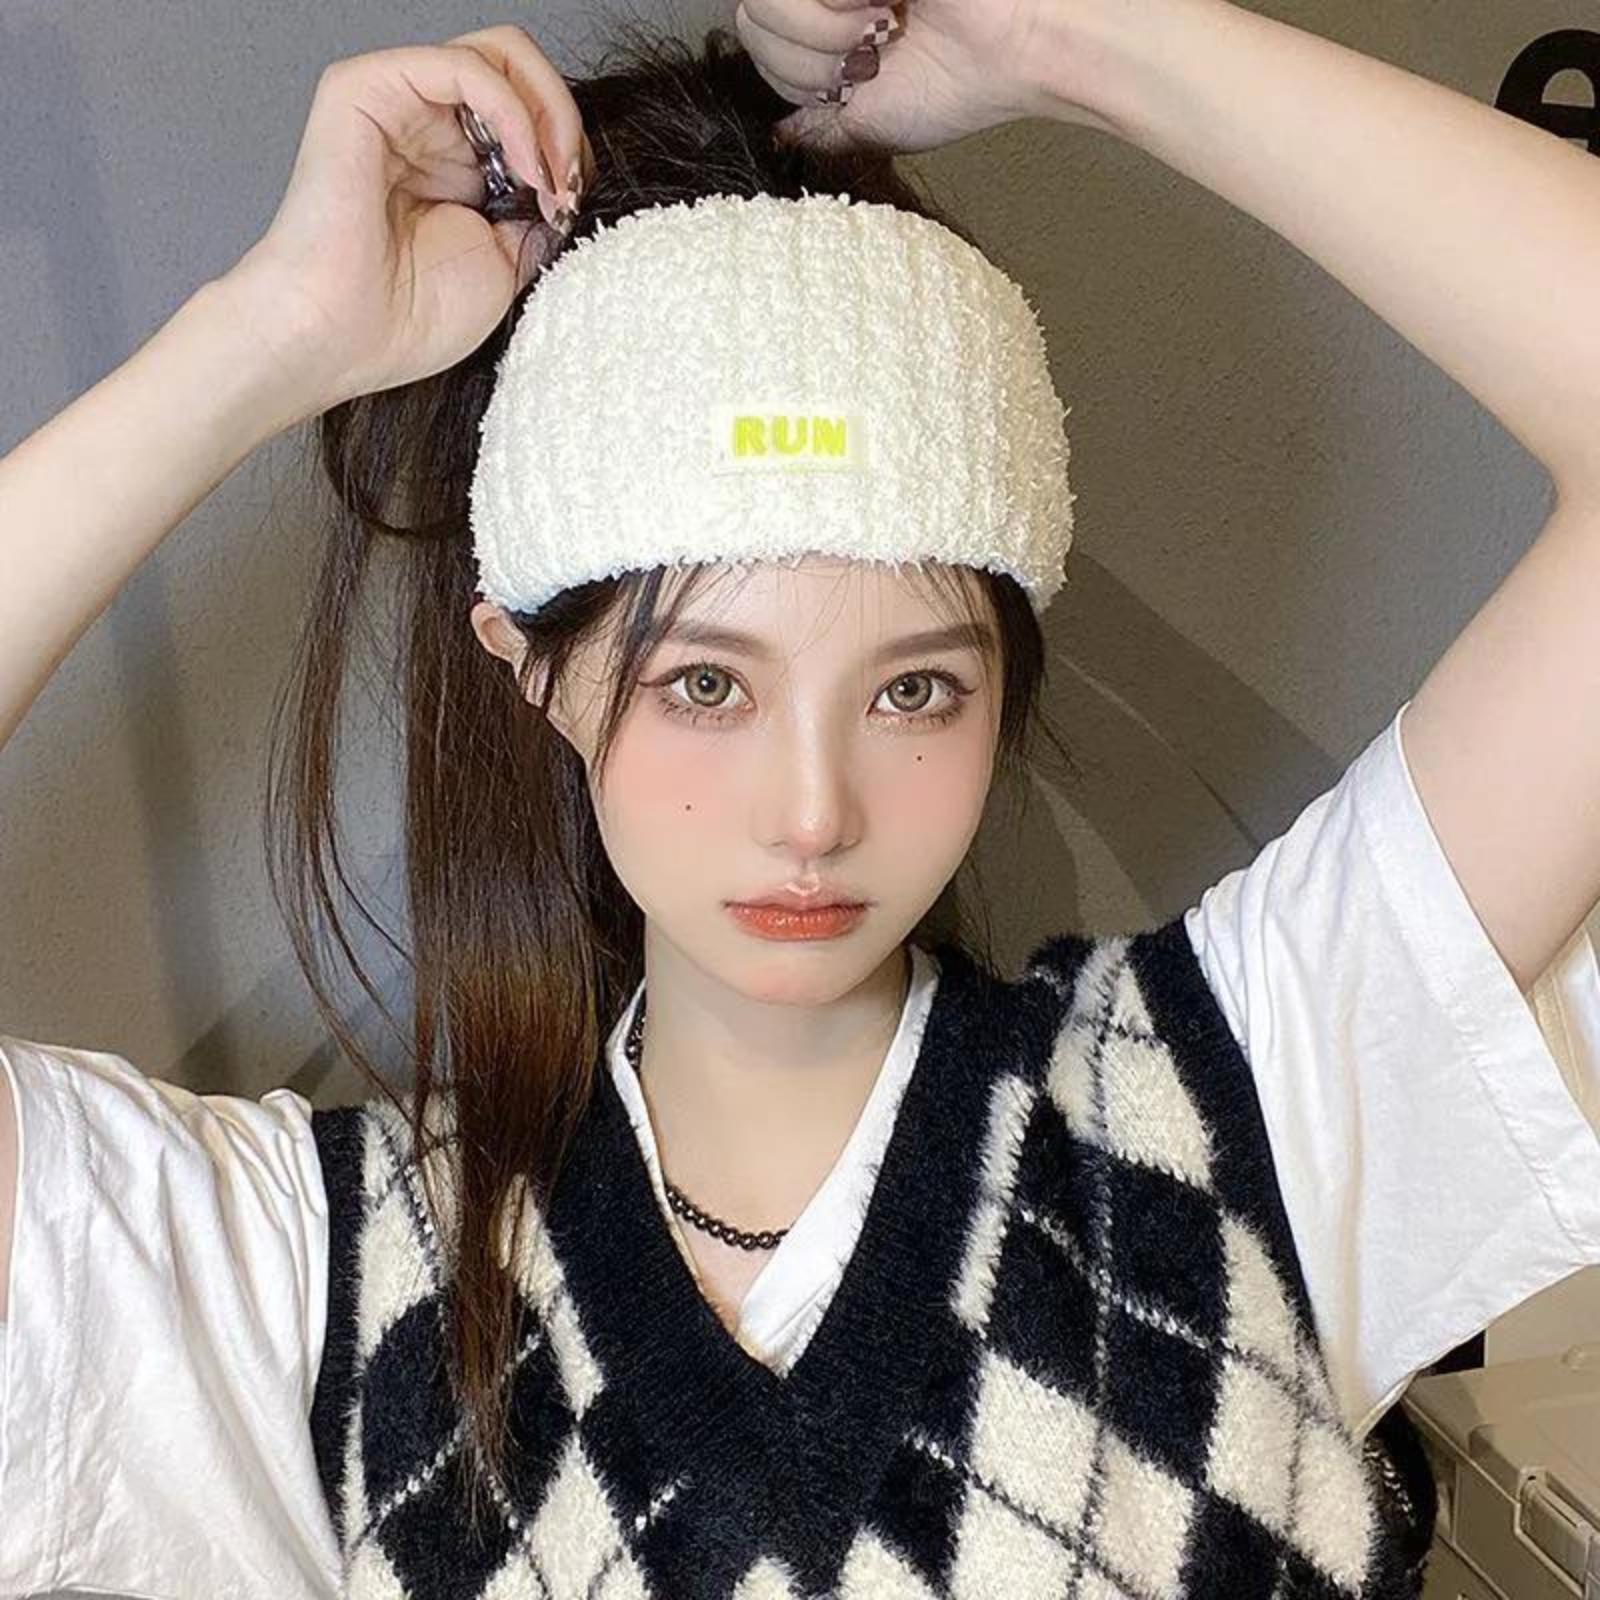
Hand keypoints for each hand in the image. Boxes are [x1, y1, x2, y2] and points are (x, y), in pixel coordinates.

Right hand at [221, 24, 596, 414]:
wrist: (343, 336)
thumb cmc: (409, 317)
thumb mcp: (506, 265)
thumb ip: (539, 213)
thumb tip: (571, 184)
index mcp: (458, 164)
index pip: (532, 113)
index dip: (569, 152)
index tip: (576, 210)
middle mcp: (429, 124)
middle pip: (520, 70)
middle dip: (564, 122)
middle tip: (572, 187)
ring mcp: (400, 101)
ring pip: (501, 54)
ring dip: (548, 113)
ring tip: (553, 180)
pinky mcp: (368, 87)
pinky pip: (465, 66)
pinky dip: (514, 111)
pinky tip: (527, 165)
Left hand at [740, 0, 1120, 158]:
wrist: (1009, 49)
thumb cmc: (958, 87)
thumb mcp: (872, 127)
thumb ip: (820, 130)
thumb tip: (779, 137)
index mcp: (824, 31)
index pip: (754, 42)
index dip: (788, 73)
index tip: (849, 84)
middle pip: (749, 16)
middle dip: (803, 57)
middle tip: (865, 58)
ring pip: (765, 0)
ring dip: (821, 31)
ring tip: (880, 28)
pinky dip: (839, 5)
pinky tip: (889, 4)